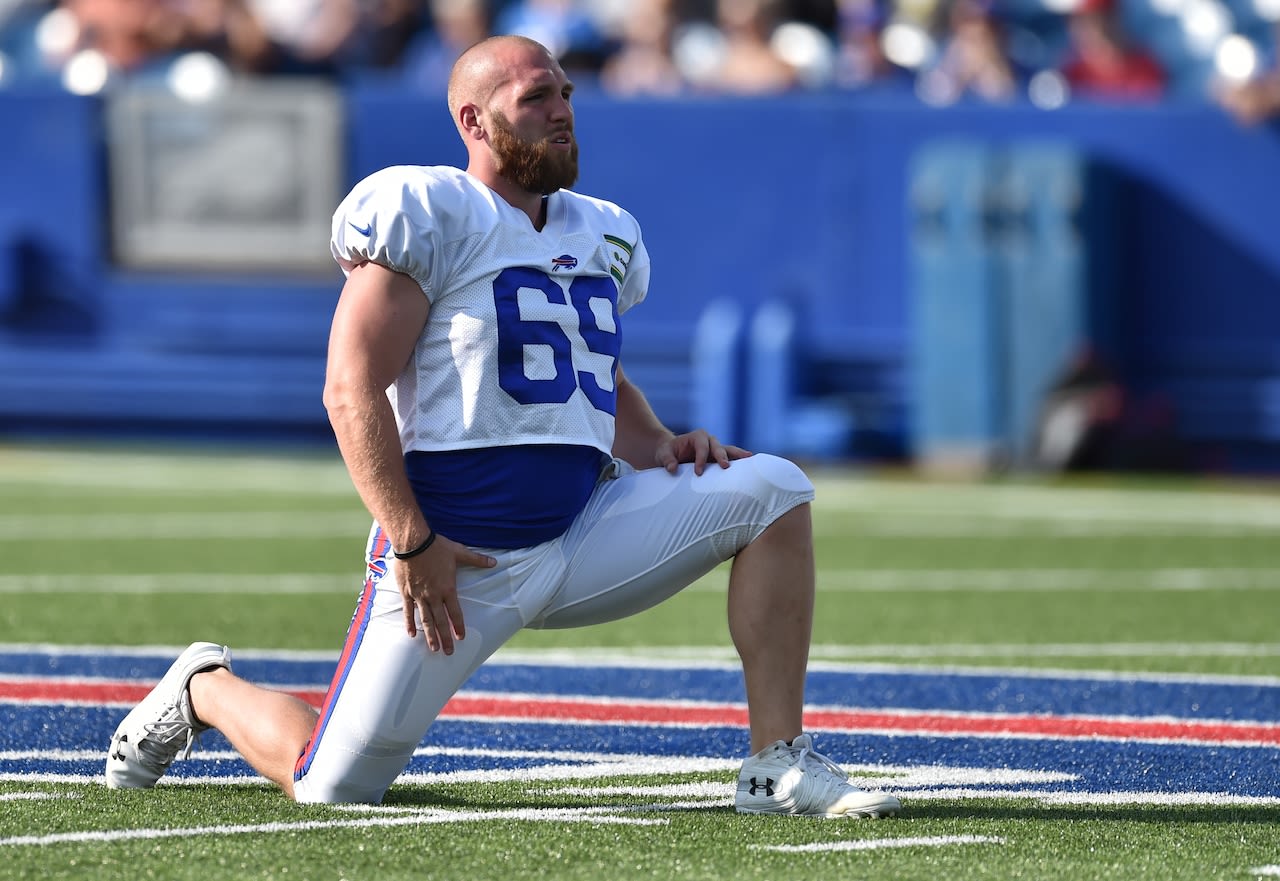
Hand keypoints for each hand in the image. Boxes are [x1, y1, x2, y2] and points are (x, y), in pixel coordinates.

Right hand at [396, 536, 495, 653]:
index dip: (458, 625)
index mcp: (447, 588)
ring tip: (433, 648)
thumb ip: (477, 559)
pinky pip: (408, 611)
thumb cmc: (436, 547)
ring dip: (430, 636)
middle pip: (440, 621)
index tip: (461, 637)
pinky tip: (411, 635)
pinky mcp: (406, 593)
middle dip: (445, 638)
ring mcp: (419, 596)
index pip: (455, 612)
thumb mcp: (459, 552)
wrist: (412, 542)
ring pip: (425, 620)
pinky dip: (409, 623)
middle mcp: (433, 596)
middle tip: (449, 652)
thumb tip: (494, 562)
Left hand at [655, 429, 751, 475]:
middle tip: (725, 466)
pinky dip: (739, 462)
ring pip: (729, 451)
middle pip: (718, 447)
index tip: (698, 472)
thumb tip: (672, 468)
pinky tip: (749, 465)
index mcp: (697, 436)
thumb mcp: (663, 454)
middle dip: (721, 456)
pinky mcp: (719, 459)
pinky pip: (730, 459)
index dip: (700, 458)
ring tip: (749, 458)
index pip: (701, 446)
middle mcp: (709, 441)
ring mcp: (716, 449)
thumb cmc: (667, 453)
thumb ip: (667, 459)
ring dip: (738, 455)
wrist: (671, 455)